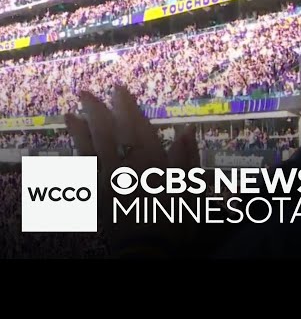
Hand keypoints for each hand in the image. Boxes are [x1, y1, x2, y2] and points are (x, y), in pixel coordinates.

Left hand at [64, 85, 200, 256]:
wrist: (151, 249)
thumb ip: (188, 157)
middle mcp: (126, 166)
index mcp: (151, 162)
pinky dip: (76, 159)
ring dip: (80, 131)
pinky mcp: (98, 198)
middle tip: (86, 93)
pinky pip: (84, 174)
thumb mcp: (192, 186)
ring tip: (71, 114)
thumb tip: (187, 129)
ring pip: (91, 151)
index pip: (136, 127)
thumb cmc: (176, 216)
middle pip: (108, 134)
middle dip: (97, 112)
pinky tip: (72, 149)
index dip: (126, 107)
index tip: (118, 89)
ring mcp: (109, 182)